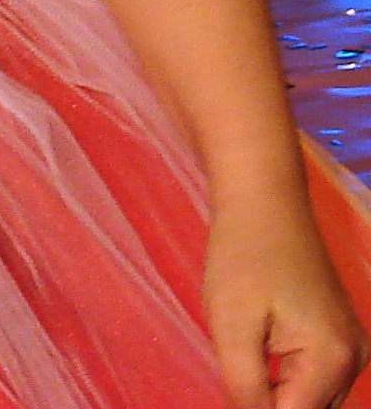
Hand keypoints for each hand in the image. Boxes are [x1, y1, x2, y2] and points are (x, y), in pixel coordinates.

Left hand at [204, 197, 368, 408]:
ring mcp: (351, 347)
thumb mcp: (231, 326)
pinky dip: (290, 382)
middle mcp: (354, 360)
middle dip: (274, 404)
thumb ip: (246, 388)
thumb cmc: (242, 256)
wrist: (263, 198)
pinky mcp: (339, 335)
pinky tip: (261, 360)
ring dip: (281, 396)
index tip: (236, 386)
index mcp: (333, 360)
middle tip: (243, 373)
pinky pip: (317, 380)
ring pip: (315, 401)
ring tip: (250, 363)